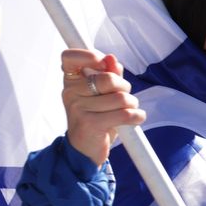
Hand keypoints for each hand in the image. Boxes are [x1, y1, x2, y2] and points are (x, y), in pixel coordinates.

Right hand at [60, 49, 144, 166]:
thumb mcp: (101, 93)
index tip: (102, 64)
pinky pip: (123, 113)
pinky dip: (136, 116)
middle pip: (107, 78)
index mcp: (71, 81)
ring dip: (131, 104)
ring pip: (120, 97)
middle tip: (123, 97)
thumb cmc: (95, 117)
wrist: (85, 150)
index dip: (89, 55)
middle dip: (124, 87)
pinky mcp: (89, 124)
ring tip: (126, 111)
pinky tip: (134, 119)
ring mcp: (77, 109)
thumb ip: (108, 73)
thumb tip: (112, 59)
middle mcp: (70, 93)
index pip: (70, 57)